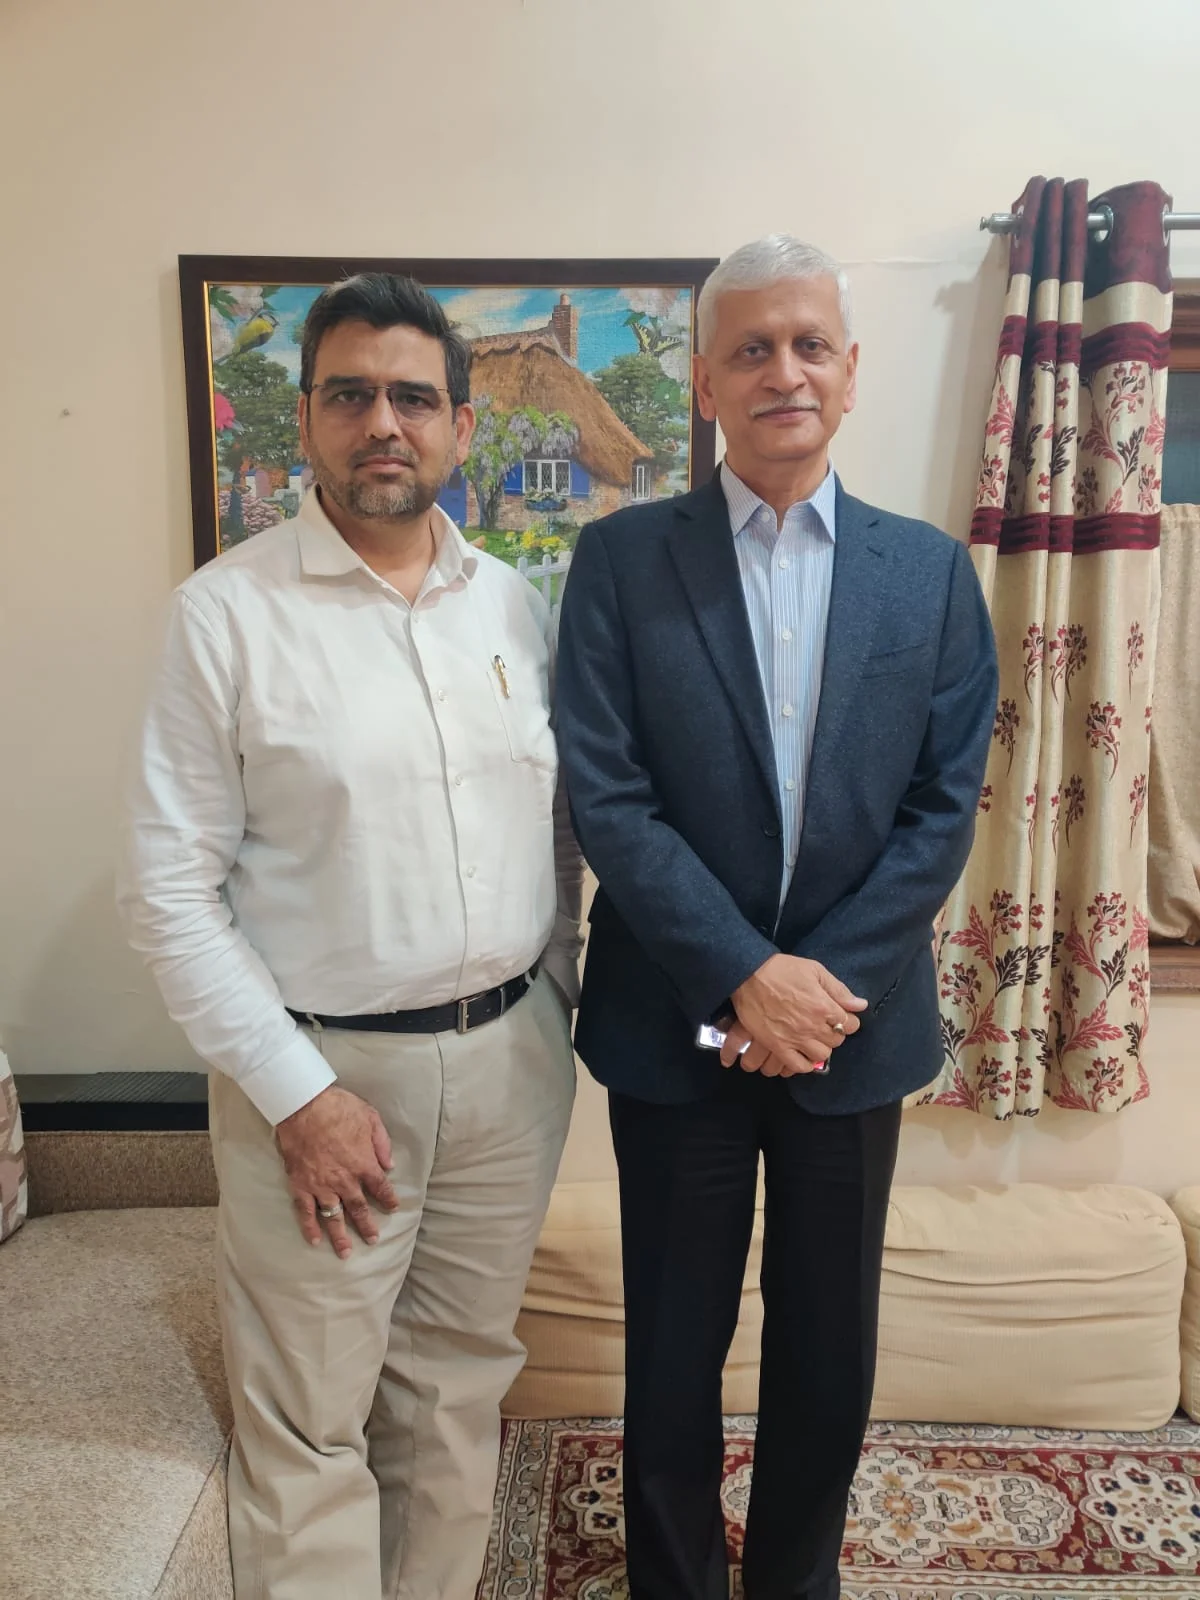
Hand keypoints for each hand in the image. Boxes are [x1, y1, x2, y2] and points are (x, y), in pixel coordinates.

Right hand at [275, 1086, 399, 1258]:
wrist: (304, 1106)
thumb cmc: (339, 1108)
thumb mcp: (371, 1118)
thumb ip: (382, 1143)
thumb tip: (390, 1164)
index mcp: (363, 1164)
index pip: (380, 1188)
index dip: (388, 1199)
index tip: (393, 1208)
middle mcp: (344, 1181)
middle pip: (358, 1208)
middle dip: (366, 1226)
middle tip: (372, 1240)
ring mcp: (321, 1186)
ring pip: (333, 1216)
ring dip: (340, 1236)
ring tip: (346, 1253)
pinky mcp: (300, 1185)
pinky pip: (305, 1211)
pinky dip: (309, 1227)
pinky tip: (314, 1240)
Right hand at [728, 955, 866, 1072]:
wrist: (748, 975)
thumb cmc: (781, 969)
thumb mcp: (814, 970)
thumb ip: (838, 989)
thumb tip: (860, 1005)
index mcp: (824, 1006)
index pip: (850, 1024)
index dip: (848, 1020)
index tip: (841, 1016)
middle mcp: (812, 1026)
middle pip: (836, 1041)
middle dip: (834, 1033)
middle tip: (825, 1025)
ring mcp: (795, 1039)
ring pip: (820, 1056)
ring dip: (820, 1048)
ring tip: (813, 1039)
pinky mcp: (777, 1046)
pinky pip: (797, 1066)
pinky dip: (804, 1065)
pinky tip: (803, 1056)